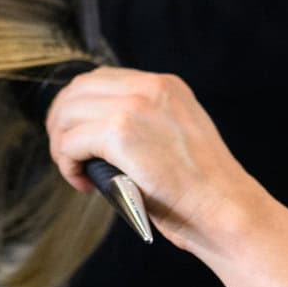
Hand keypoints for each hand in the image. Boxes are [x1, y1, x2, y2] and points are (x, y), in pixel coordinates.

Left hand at [45, 67, 267, 254]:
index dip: (79, 107)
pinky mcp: (121, 134)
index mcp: (166, 85)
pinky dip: (68, 164)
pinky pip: (71, 142)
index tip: (77, 136)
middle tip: (67, 156)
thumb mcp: (177, 136)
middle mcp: (150, 87)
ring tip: (76, 171)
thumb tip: (98, 132)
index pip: (102, 79)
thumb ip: (146, 122)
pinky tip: (84, 183)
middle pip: (78, 89)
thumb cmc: (202, 188)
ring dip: (62, 145)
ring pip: (68, 113)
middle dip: (62, 122)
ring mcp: (135, 107)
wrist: (225, 208)